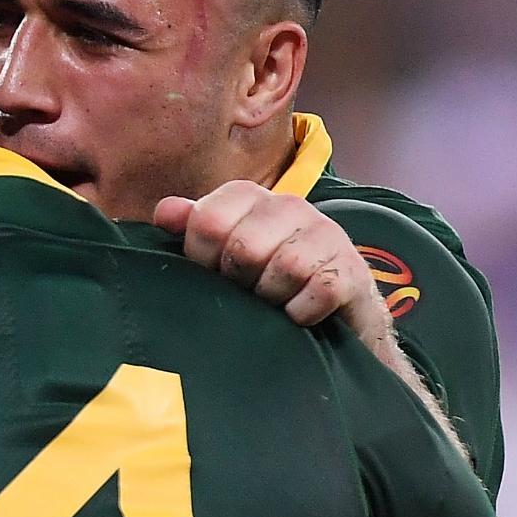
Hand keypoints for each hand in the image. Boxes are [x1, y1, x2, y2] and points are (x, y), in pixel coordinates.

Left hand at [154, 182, 393, 349]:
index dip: (200, 256)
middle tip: (246, 291)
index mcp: (250, 199)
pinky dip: (302, 311)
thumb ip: (193, 230)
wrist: (331, 317)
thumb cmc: (263, 281)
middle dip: (238, 281)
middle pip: (243, 247)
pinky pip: (319, 290)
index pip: (207, 219)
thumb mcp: (221, 253)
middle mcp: (290, 207)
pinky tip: (297, 314)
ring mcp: (326, 234)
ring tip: (273, 301)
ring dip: (271, 298)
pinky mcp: (351, 270)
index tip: (210, 271)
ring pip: (283, 268)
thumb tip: (165, 213)